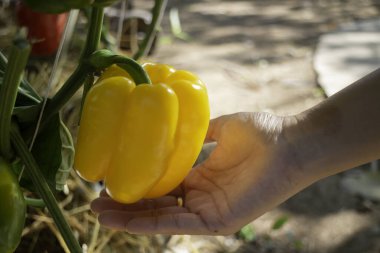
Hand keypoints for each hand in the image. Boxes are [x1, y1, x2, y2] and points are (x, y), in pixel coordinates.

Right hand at [91, 112, 303, 234]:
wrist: (291, 142)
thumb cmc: (263, 133)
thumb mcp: (221, 128)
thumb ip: (198, 131)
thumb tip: (173, 123)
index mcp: (201, 177)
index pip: (162, 188)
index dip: (137, 186)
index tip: (112, 180)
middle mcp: (202, 197)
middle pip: (156, 206)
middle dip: (126, 206)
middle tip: (95, 201)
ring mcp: (209, 211)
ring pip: (161, 219)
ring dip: (130, 219)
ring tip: (98, 213)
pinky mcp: (218, 221)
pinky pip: (178, 225)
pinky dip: (149, 224)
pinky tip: (123, 220)